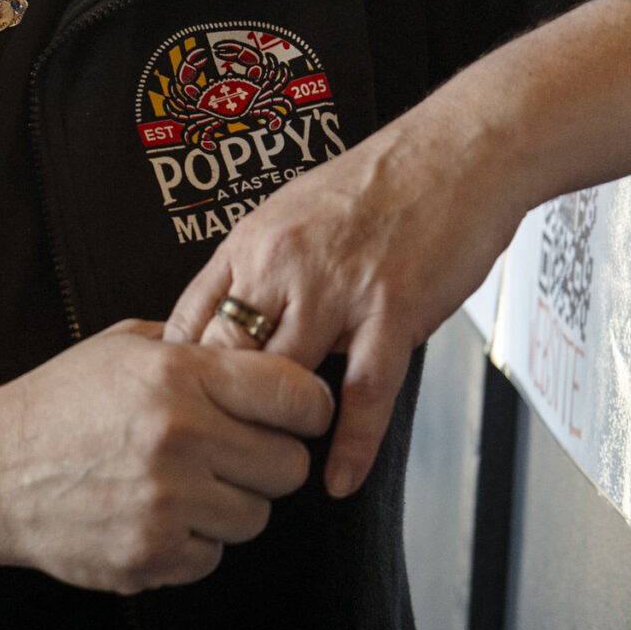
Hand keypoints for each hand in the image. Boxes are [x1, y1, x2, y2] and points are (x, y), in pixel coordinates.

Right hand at [0, 320, 332, 593]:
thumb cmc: (57, 404)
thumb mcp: (123, 348)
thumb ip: (196, 348)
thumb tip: (262, 351)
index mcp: (178, 374)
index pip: (297, 395)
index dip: (307, 407)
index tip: (297, 414)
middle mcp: (179, 437)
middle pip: (289, 466)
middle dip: (268, 460)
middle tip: (231, 452)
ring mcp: (167, 502)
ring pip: (256, 517)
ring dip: (230, 504)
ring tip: (183, 483)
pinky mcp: (152, 554)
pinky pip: (214, 556)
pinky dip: (193, 541)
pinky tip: (157, 513)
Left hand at [163, 105, 521, 499]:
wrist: (458, 150)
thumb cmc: (383, 181)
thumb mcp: (294, 211)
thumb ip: (262, 267)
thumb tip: (234, 318)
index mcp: (252, 242)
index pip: (188, 320)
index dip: (175, 377)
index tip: (172, 414)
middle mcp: (283, 265)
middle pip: (225, 359)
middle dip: (216, 413)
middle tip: (212, 458)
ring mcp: (336, 290)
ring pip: (282, 381)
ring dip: (277, 432)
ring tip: (269, 473)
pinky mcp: (391, 312)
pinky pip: (363, 395)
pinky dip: (350, 446)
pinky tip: (337, 478)